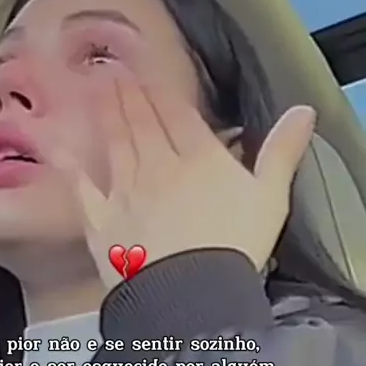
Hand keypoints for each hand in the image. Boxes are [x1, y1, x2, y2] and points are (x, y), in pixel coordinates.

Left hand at [52, 78, 314, 289]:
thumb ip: (282, 152)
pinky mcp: (102, 222)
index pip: (177, 115)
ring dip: (106, 115)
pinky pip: (83, 189)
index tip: (144, 71)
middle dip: (129, 95)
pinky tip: (61, 149)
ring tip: (97, 90)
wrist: (190, 294)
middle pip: (142, 123)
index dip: (160, 90)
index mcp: (199, 159)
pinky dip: (72, 167)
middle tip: (112, 70)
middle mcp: (157, 166)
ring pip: (115, 145)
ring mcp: (125, 193)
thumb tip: (304, 111)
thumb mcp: (270, 197)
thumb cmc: (235, 247)